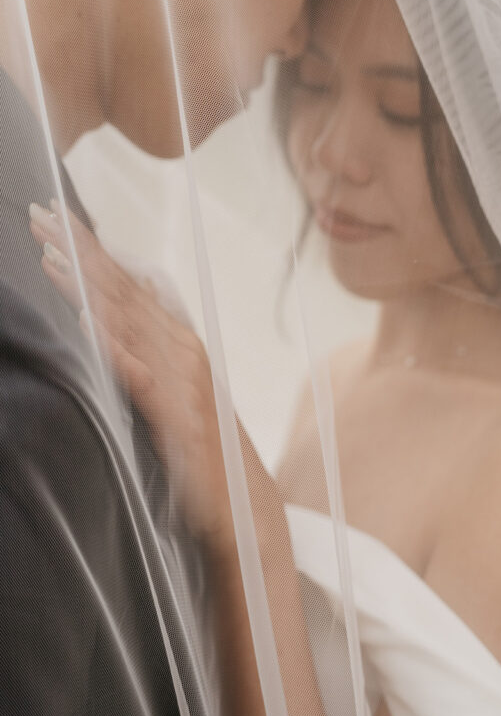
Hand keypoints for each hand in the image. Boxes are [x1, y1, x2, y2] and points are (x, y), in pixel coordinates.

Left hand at [29, 200, 234, 546]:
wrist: (245, 501)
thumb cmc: (205, 446)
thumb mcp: (177, 386)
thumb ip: (155, 345)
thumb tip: (136, 298)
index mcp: (178, 338)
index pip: (127, 283)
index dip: (92, 249)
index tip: (56, 218)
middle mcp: (181, 347)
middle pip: (123, 289)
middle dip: (80, 250)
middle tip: (40, 214)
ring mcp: (180, 377)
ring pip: (126, 320)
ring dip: (85, 285)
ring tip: (49, 253)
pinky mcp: (176, 413)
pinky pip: (138, 373)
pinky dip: (112, 345)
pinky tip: (86, 322)